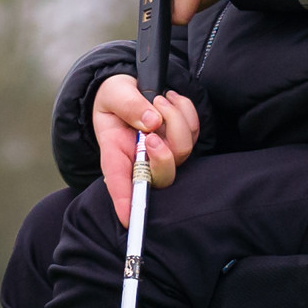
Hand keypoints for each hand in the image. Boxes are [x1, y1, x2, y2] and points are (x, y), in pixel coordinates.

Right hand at [92, 74, 198, 224]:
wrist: (129, 88)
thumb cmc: (115, 97)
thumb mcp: (112, 94)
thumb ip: (129, 105)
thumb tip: (151, 121)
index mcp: (116, 155)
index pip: (120, 183)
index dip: (125, 202)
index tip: (128, 220)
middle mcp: (141, 161)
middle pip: (163, 175)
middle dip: (164, 152)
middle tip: (154, 119)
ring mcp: (164, 153)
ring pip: (183, 150)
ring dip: (175, 118)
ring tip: (158, 99)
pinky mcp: (181, 140)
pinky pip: (194, 131)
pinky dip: (185, 110)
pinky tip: (170, 99)